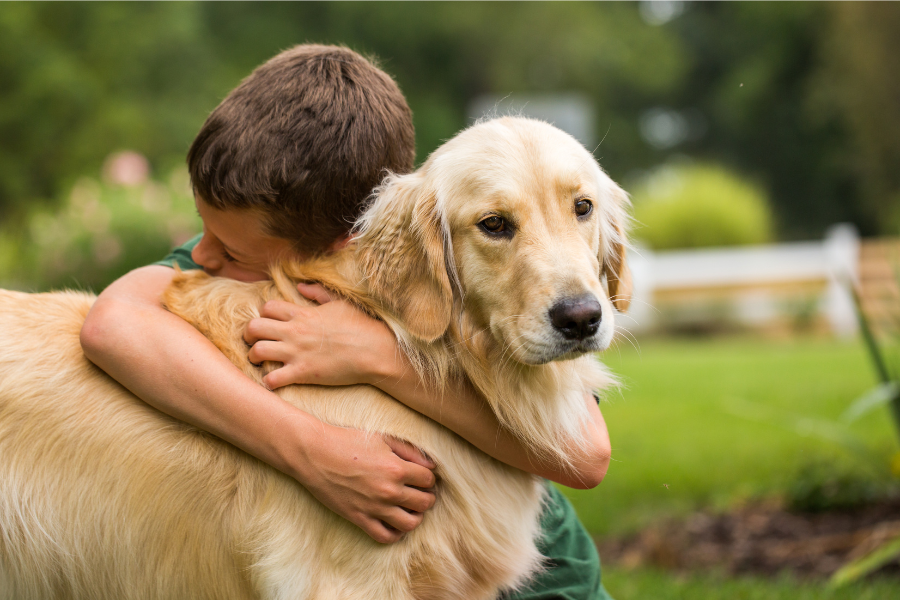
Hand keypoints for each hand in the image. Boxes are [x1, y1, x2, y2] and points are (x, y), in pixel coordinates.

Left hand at [244, 283, 402, 389]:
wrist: (375, 351)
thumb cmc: (361, 326)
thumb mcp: (340, 303)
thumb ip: (318, 293)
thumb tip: (301, 286)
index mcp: (302, 313)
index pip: (267, 308)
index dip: (263, 315)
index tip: (269, 323)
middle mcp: (294, 331)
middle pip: (253, 327)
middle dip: (249, 335)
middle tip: (254, 341)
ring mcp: (297, 353)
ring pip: (256, 351)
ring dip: (253, 357)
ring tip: (260, 362)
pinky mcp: (303, 373)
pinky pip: (272, 379)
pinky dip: (268, 381)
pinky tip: (274, 381)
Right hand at [288, 419, 436, 543]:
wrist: (315, 454)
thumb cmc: (348, 441)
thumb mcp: (382, 438)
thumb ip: (410, 451)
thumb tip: (432, 465)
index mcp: (396, 468)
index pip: (429, 479)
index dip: (428, 477)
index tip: (421, 476)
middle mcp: (388, 490)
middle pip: (425, 502)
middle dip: (426, 496)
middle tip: (419, 492)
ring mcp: (374, 507)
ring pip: (410, 524)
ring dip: (415, 516)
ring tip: (410, 508)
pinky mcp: (359, 518)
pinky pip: (385, 536)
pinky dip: (395, 534)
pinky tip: (394, 523)